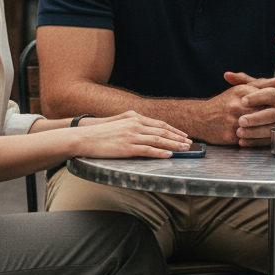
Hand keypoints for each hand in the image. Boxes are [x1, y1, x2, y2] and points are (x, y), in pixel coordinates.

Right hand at [77, 111, 191, 158]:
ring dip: (174, 145)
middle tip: (190, 143)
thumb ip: (133, 125)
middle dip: (178, 137)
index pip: (159, 124)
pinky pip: (148, 151)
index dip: (173, 129)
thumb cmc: (100, 133)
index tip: (183, 134)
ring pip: (158, 141)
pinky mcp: (127, 147)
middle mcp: (135, 125)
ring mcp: (132, 136)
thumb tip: (145, 130)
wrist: (84, 136)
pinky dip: (160, 153)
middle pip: (162, 131)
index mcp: (135, 118)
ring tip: (185, 149)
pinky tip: (169, 155)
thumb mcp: (119, 123)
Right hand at [197, 73, 274, 146]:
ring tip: (274, 128)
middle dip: (274, 116)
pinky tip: (262, 138)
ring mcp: (233, 121)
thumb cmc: (223, 103)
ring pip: (258, 127)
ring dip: (268, 128)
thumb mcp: (240, 89)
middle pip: (264, 112)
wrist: (200, 118)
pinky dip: (257, 139)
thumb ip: (261, 84)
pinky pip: (249, 139)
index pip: (266, 96)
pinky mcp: (230, 136)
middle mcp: (236, 105)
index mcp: (241, 91)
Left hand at [229, 71, 274, 145]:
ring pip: (270, 130)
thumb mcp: (259, 88)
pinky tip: (241, 142)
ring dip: (254, 132)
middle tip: (240, 120)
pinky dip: (254, 142)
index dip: (258, 97)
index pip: (272, 94)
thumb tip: (227, 75)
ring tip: (239, 132)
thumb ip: (244, 81)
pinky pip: (267, 142)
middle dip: (256, 118)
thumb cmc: (268, 100)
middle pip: (272, 114)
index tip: (243, 100)